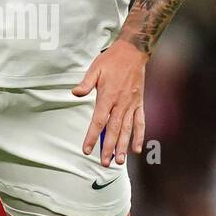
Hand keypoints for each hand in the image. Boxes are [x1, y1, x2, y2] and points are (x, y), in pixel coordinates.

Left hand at [72, 40, 147, 166]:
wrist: (133, 52)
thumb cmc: (112, 60)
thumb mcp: (95, 68)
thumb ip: (86, 83)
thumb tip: (75, 93)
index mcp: (108, 96)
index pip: (99, 121)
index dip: (93, 136)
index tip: (87, 149)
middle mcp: (121, 103)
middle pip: (113, 130)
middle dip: (109, 148)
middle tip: (104, 163)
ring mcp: (132, 105)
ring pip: (127, 129)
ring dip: (123, 146)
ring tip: (119, 161)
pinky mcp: (139, 103)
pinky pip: (140, 122)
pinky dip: (139, 136)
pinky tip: (136, 149)